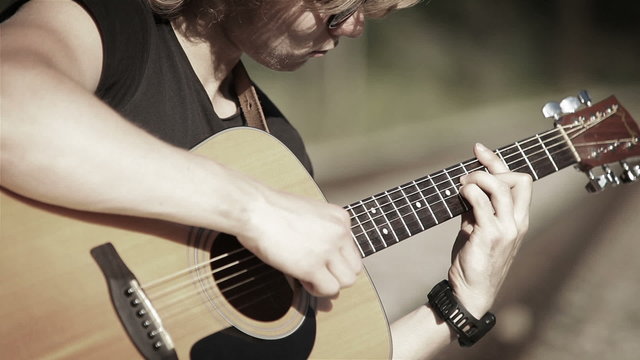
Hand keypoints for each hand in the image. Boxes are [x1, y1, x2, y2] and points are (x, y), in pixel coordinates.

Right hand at [237, 189, 362, 296]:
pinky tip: (303, 280)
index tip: (319, 258)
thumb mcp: (309, 212)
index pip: (351, 249)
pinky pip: (329, 289)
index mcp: (340, 218)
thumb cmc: (272, 209)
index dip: (335, 258)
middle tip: (318, 272)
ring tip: (310, 277)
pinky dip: (317, 290)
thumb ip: (322, 229)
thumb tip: (320, 250)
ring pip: (347, 281)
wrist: (255, 209)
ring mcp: (327, 250)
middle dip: (337, 274)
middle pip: (355, 267)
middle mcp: (339, 233)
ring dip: (329, 284)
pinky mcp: (312, 266)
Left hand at [448, 143, 531, 315]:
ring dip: (476, 178)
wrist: (470, 292)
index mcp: (518, 220)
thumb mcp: (478, 229)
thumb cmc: (474, 260)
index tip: (479, 150)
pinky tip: (459, 195)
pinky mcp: (489, 235)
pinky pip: (480, 202)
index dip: (498, 161)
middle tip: (466, 176)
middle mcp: (517, 223)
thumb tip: (465, 184)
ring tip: (461, 186)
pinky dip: (468, 192)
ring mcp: (506, 229)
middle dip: (490, 166)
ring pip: (498, 186)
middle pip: (517, 178)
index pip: (520, 181)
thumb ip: (477, 208)